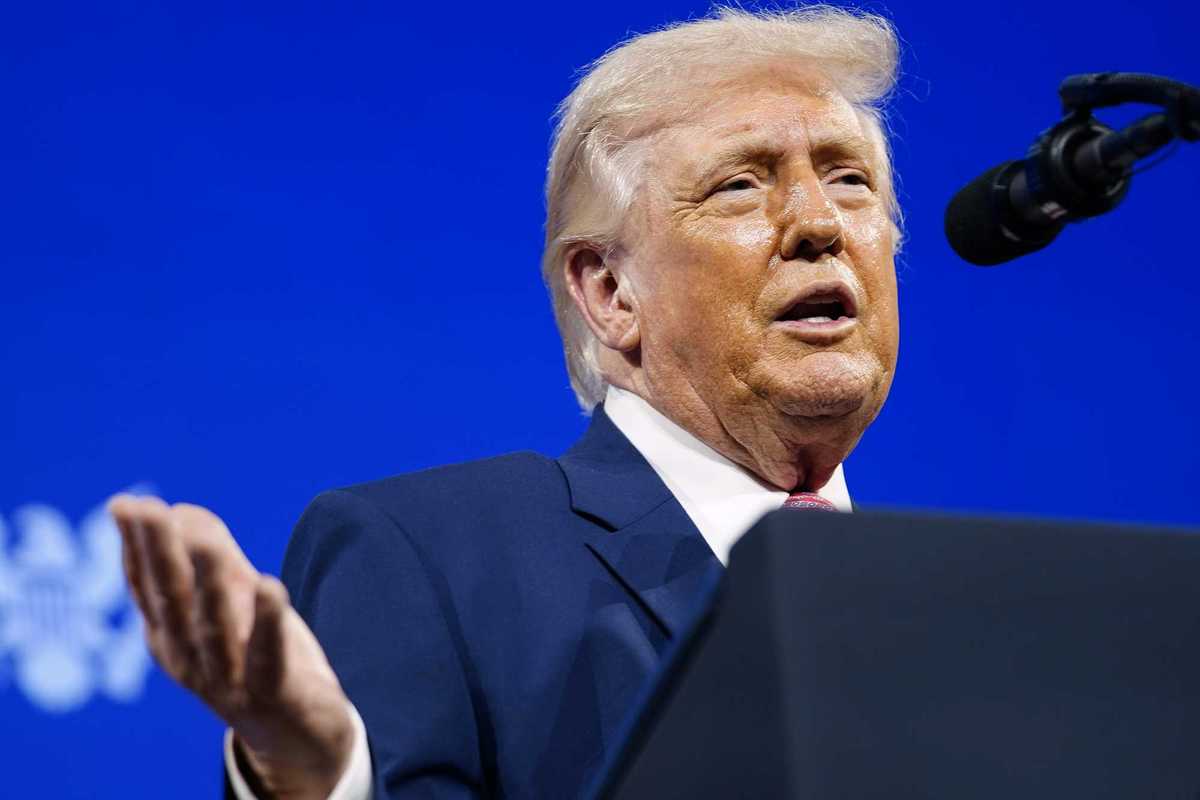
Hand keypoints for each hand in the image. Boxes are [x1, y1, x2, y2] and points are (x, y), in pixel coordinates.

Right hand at [109, 495, 353, 799]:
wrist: (299, 732)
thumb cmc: (257, 657)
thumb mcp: (235, 602)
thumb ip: (214, 557)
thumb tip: (181, 510)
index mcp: (172, 634)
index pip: (148, 586)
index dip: (137, 546)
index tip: (127, 505)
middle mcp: (189, 658)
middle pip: (172, 600)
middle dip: (158, 553)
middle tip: (148, 510)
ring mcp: (227, 679)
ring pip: (214, 627)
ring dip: (208, 583)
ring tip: (205, 541)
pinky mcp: (271, 693)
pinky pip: (267, 656)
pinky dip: (267, 622)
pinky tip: (272, 584)